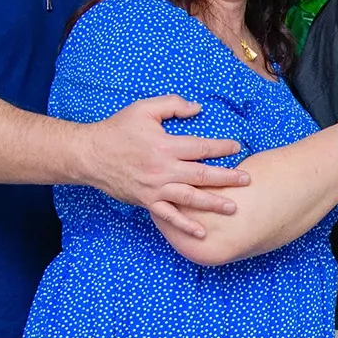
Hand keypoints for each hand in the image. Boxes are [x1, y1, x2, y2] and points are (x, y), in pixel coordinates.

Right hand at [86, 96, 249, 239]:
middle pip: (203, 176)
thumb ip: (172, 105)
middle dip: (228, 178)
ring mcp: (155, 188)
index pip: (202, 148)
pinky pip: (169, 216)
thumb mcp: (144, 109)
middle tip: (246, 180)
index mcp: (165, 146)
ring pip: (190, 198)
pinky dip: (185, 225)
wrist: (90, 154)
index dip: (222, 148)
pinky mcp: (147, 201)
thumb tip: (197, 108)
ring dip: (213, 204)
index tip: (237, 147)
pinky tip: (201, 232)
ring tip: (233, 208)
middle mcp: (163, 169)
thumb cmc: (117, 129)